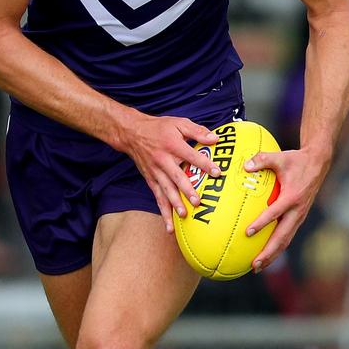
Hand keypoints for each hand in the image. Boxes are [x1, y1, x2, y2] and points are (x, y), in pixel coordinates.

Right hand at [120, 114, 219, 232]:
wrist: (132, 133)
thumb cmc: (159, 128)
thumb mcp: (178, 123)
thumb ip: (197, 130)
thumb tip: (215, 138)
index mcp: (173, 145)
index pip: (191, 156)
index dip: (204, 164)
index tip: (217, 172)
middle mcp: (163, 160)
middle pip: (176, 177)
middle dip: (187, 190)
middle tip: (197, 201)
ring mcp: (156, 172)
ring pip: (166, 190)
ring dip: (174, 203)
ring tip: (183, 215)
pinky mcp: (150, 180)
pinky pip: (158, 198)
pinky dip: (163, 212)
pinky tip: (169, 226)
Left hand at [244, 148, 329, 271]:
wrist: (318, 163)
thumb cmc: (296, 160)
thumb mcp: (279, 157)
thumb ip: (262, 159)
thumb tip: (245, 165)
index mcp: (293, 197)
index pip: (275, 212)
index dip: (262, 223)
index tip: (248, 232)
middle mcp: (298, 211)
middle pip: (283, 237)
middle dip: (269, 252)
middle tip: (254, 264)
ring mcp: (299, 216)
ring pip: (285, 240)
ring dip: (272, 255)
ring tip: (256, 267)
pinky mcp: (298, 218)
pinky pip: (287, 235)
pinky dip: (276, 247)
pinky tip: (264, 254)